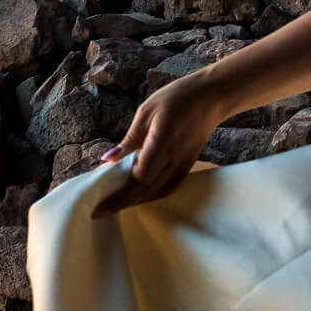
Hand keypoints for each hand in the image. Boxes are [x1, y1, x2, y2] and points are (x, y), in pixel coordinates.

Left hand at [90, 77, 223, 218]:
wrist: (211, 97)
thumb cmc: (176, 97)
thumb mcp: (147, 111)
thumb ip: (129, 139)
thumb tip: (109, 159)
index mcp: (163, 141)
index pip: (140, 174)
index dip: (120, 186)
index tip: (101, 192)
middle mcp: (174, 158)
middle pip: (147, 189)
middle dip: (122, 202)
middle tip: (99, 213)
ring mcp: (183, 164)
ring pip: (158, 192)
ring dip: (136, 201)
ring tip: (114, 207)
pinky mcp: (187, 165)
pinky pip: (168, 187)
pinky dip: (151, 195)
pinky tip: (137, 196)